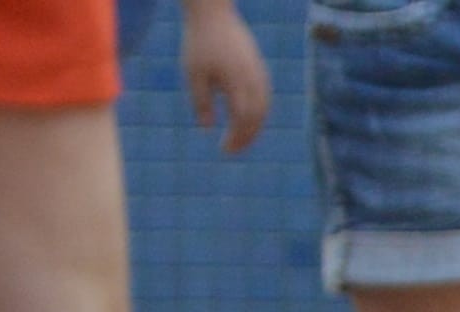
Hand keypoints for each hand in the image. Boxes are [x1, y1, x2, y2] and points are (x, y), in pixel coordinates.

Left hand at [181, 0, 270, 148]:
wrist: (213, 13)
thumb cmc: (199, 42)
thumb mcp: (193, 73)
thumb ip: (200, 102)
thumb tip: (207, 129)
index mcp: (236, 82)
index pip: (243, 120)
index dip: (236, 138)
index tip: (224, 150)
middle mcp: (253, 81)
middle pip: (257, 119)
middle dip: (247, 138)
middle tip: (233, 150)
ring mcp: (259, 75)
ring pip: (264, 109)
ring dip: (254, 127)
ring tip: (241, 138)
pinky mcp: (259, 69)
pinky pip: (265, 98)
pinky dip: (258, 113)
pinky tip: (246, 119)